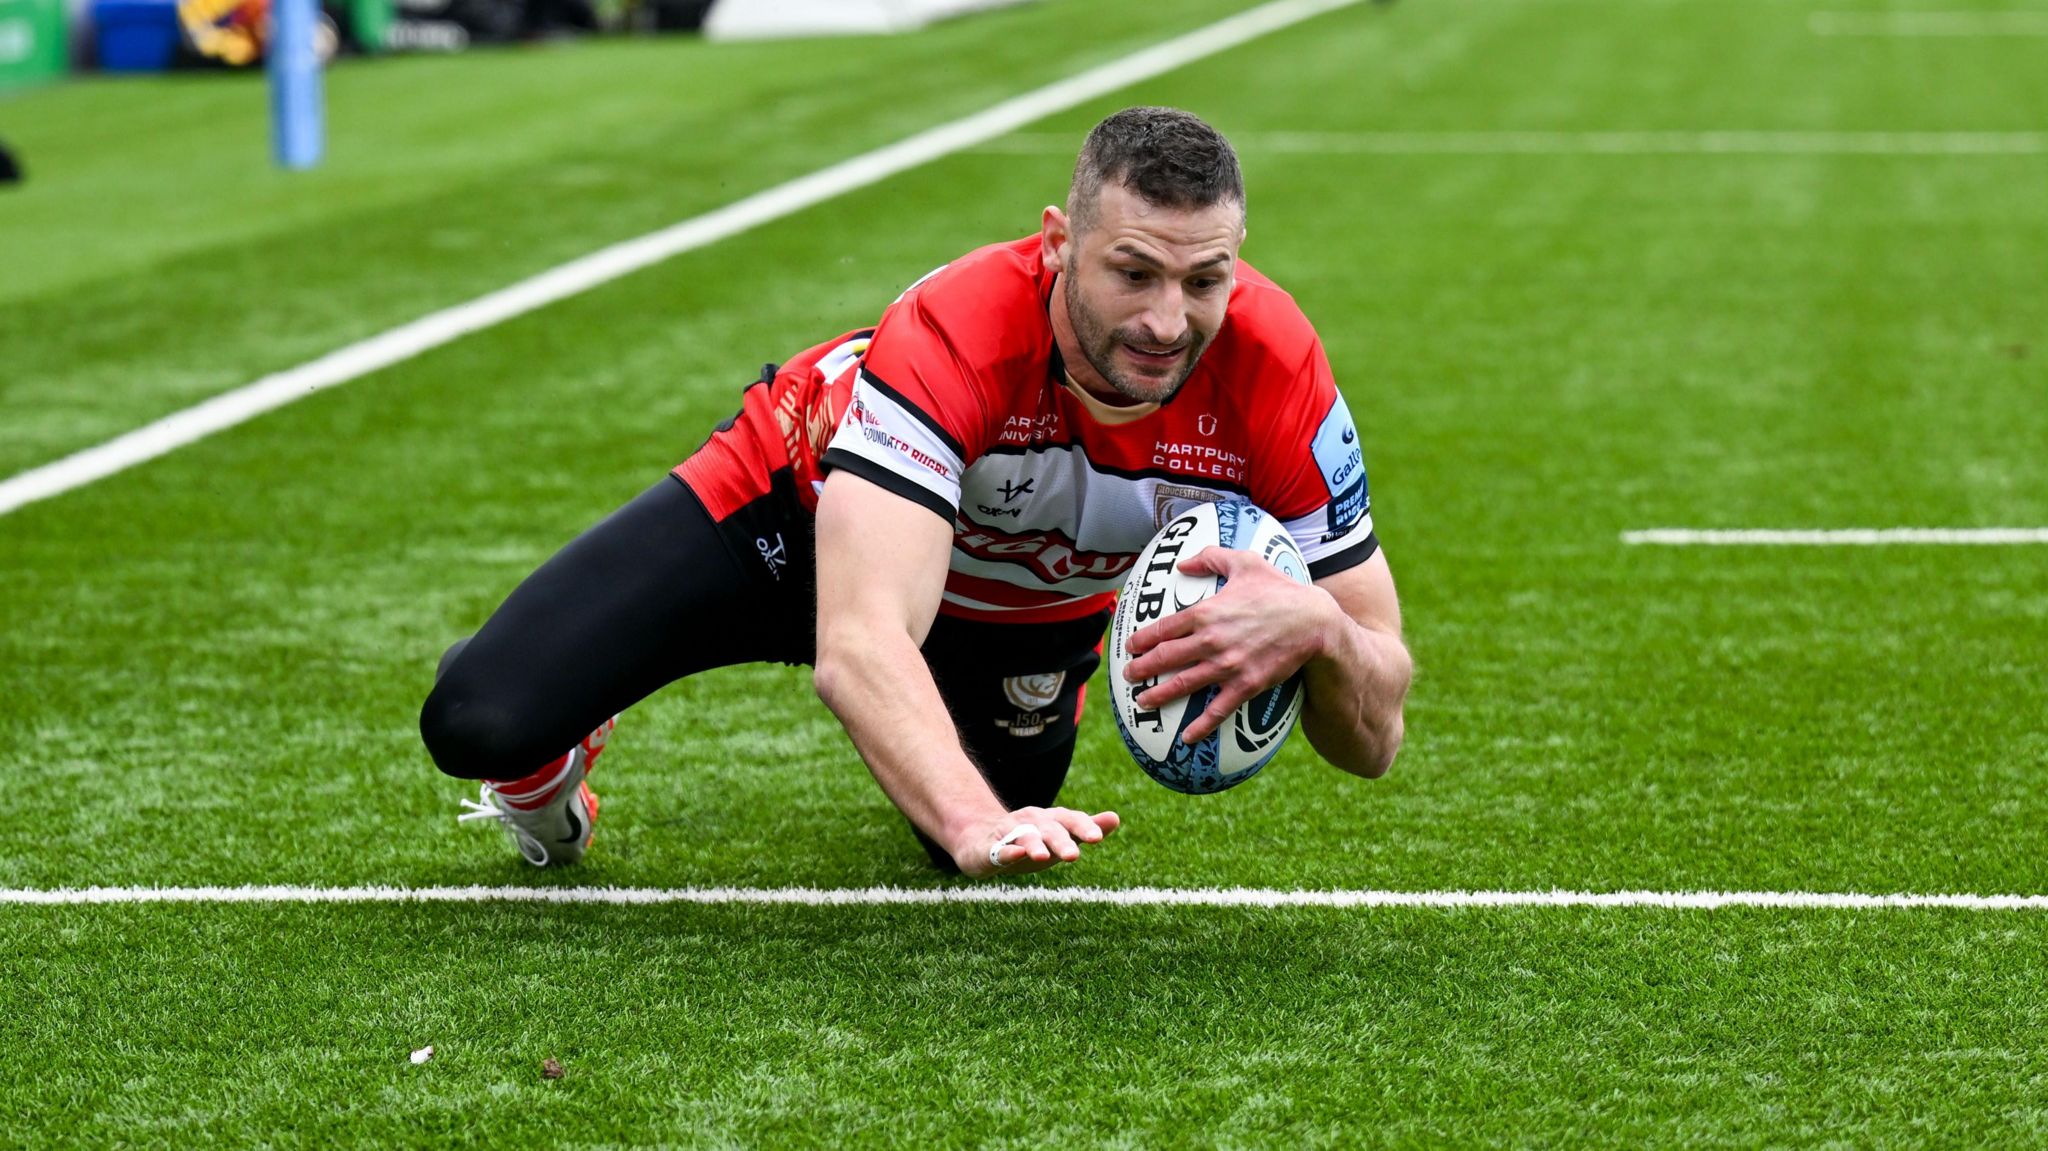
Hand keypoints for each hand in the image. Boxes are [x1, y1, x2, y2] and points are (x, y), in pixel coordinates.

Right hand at [954, 806, 1121, 877]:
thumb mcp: (1060, 836)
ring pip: (1023, 837)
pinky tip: (1015, 855)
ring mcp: (1008, 833)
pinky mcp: (988, 849)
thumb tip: (1115, 818)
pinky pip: (997, 850)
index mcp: (1050, 820)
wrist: (980, 839)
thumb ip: (1087, 829)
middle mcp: (1031, 822)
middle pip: (1048, 829)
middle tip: (1073, 855)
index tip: (1097, 838)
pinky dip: (1007, 852)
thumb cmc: (1031, 841)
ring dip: (1033, 845)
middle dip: (1060, 841)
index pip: (1070, 819)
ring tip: (1043, 857)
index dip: (1083, 827)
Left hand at [1123, 546, 1336, 743]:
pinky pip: (1217, 710)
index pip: (1163, 629)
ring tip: (1142, 703)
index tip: (1131, 647)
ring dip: (1158, 696)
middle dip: (1141, 669)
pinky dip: (1200, 726)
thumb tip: (1184, 562)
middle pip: (1165, 658)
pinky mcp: (1246, 685)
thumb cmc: (1279, 590)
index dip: (1142, 640)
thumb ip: (1212, 558)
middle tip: (1129, 676)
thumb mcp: (1245, 562)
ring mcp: (1227, 666)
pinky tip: (1187, 738)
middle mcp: (1210, 641)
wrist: (1313, 622)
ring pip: (1183, 685)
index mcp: (1205, 612)